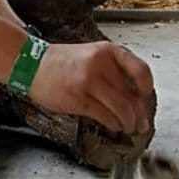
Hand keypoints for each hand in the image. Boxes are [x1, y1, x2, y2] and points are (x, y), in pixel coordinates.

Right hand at [30, 41, 153, 134]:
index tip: (146, 95)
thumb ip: (112, 70)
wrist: (31, 64)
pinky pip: (104, 116)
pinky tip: (114, 126)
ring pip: (121, 109)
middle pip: (130, 95)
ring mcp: (89, 81)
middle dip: (139, 114)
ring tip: (128, 127)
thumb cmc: (62, 62)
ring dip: (128, 123)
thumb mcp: (91, 55)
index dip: (147, 86)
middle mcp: (100, 64)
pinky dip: (113, 124)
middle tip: (142, 123)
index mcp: (107, 50)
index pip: (140, 69)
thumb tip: (133, 96)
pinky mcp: (78, 98)